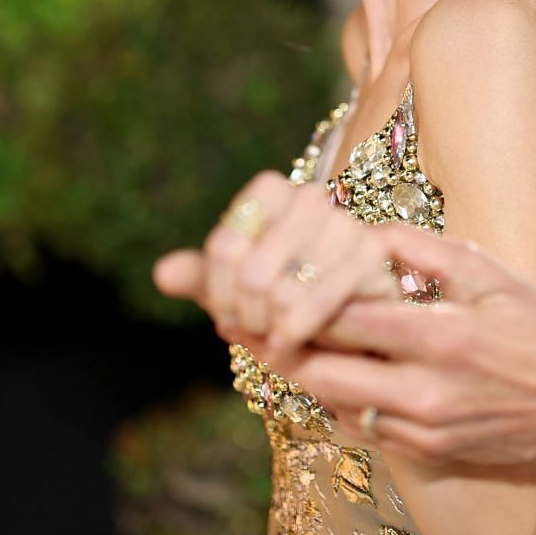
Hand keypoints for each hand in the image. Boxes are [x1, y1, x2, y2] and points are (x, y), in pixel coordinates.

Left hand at [153, 171, 400, 354]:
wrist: (352, 311)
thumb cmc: (286, 293)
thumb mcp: (236, 286)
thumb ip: (200, 277)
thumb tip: (163, 274)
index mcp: (270, 191)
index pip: (224, 248)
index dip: (216, 293)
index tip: (224, 315)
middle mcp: (309, 197)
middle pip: (251, 272)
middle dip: (245, 316)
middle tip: (252, 331)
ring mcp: (344, 223)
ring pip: (283, 290)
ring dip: (271, 327)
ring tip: (274, 336)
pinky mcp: (372, 254)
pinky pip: (320, 299)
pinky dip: (297, 329)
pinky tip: (288, 343)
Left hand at [273, 222, 535, 469]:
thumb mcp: (489, 273)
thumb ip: (422, 250)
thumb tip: (367, 229)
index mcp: (442, 337)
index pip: (348, 320)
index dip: (296, 303)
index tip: (260, 285)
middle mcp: (427, 390)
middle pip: (326, 372)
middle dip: (281, 345)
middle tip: (243, 320)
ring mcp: (425, 427)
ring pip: (338, 404)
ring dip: (305, 375)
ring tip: (270, 344)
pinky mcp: (428, 452)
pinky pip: (364, 427)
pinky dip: (339, 400)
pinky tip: (325, 375)